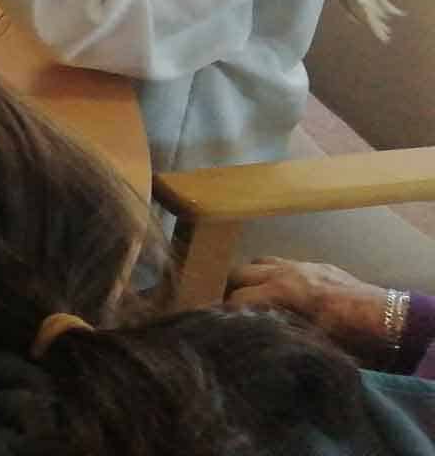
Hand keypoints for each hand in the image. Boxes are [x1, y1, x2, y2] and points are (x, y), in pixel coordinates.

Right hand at [225, 258, 395, 359]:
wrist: (387, 318)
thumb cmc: (349, 336)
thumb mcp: (311, 341)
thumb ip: (278, 333)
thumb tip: (252, 341)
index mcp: (281, 291)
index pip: (236, 298)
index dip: (222, 312)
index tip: (215, 323)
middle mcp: (284, 272)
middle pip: (238, 273)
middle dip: (229, 290)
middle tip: (228, 310)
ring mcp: (298, 264)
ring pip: (256, 262)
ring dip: (248, 278)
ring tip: (248, 296)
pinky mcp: (313, 263)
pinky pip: (278, 261)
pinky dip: (269, 273)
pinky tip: (275, 289)